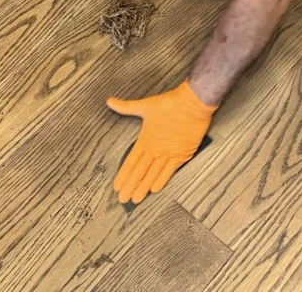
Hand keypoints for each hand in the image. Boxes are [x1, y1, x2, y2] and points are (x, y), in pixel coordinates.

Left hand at [106, 81, 216, 203]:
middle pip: (140, 172)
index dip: (123, 175)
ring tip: (136, 199)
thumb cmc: (169, 104)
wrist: (192, 104)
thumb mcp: (145, 105)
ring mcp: (168, 154)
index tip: (117, 187)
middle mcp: (155, 149)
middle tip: (123, 199)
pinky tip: (155, 190)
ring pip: (153, 174)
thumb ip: (126, 107)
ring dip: (143, 187)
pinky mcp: (182, 155)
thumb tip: (109, 101)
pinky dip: (162, 180)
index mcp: (145, 139)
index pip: (131, 162)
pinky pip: (170, 171)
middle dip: (130, 186)